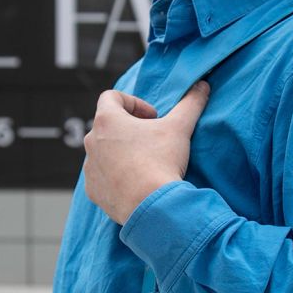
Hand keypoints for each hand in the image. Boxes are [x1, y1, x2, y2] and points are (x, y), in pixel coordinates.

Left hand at [83, 81, 209, 224]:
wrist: (151, 207)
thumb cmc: (161, 161)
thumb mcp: (180, 128)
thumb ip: (191, 103)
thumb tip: (202, 85)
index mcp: (106, 120)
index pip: (112, 97)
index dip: (134, 102)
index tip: (152, 117)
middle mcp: (91, 141)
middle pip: (108, 125)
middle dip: (130, 129)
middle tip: (153, 139)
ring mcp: (90, 168)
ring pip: (104, 152)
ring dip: (122, 152)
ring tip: (146, 163)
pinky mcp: (93, 190)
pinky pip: (102, 178)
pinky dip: (116, 176)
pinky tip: (136, 183)